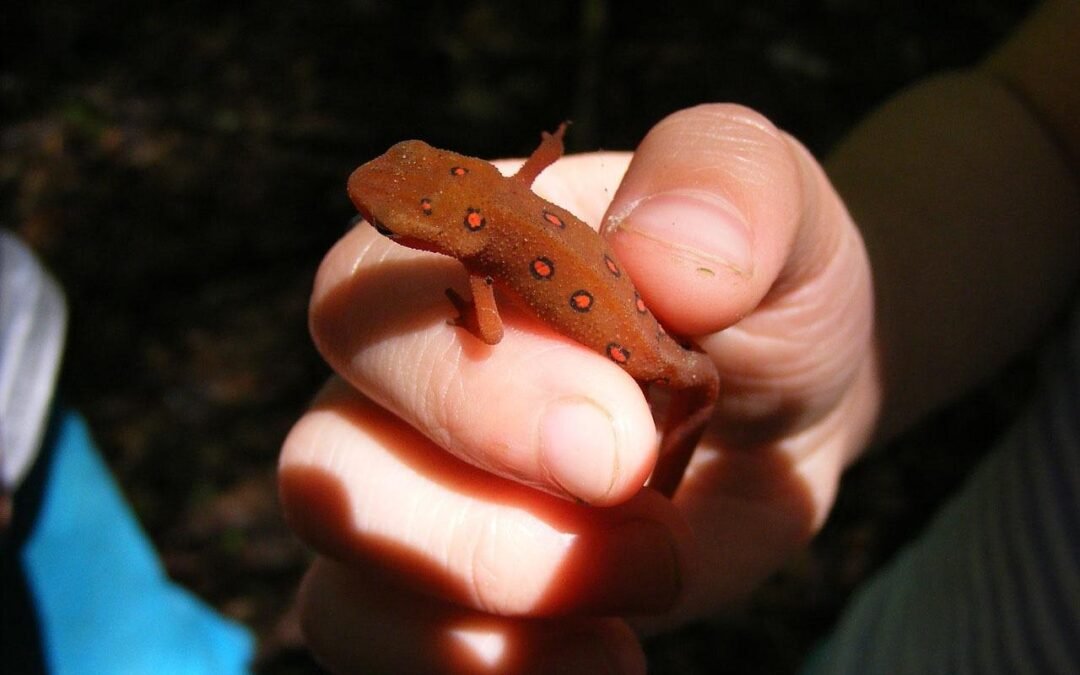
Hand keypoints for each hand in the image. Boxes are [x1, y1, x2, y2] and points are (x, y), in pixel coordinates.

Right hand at [279, 104, 877, 672]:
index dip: (471, 390)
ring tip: (647, 576)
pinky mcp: (442, 587)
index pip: (364, 302)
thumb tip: (660, 245)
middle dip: (477, 528)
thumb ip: (726, 183)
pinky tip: (608, 649)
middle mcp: (404, 377)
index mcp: (452, 257)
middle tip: (634, 507)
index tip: (621, 442)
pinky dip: (492, 663)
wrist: (787, 404)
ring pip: (343, 581)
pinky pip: (379, 642)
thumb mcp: (780, 211)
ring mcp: (412, 488)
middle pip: (329, 465)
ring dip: (491, 608)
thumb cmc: (759, 292)